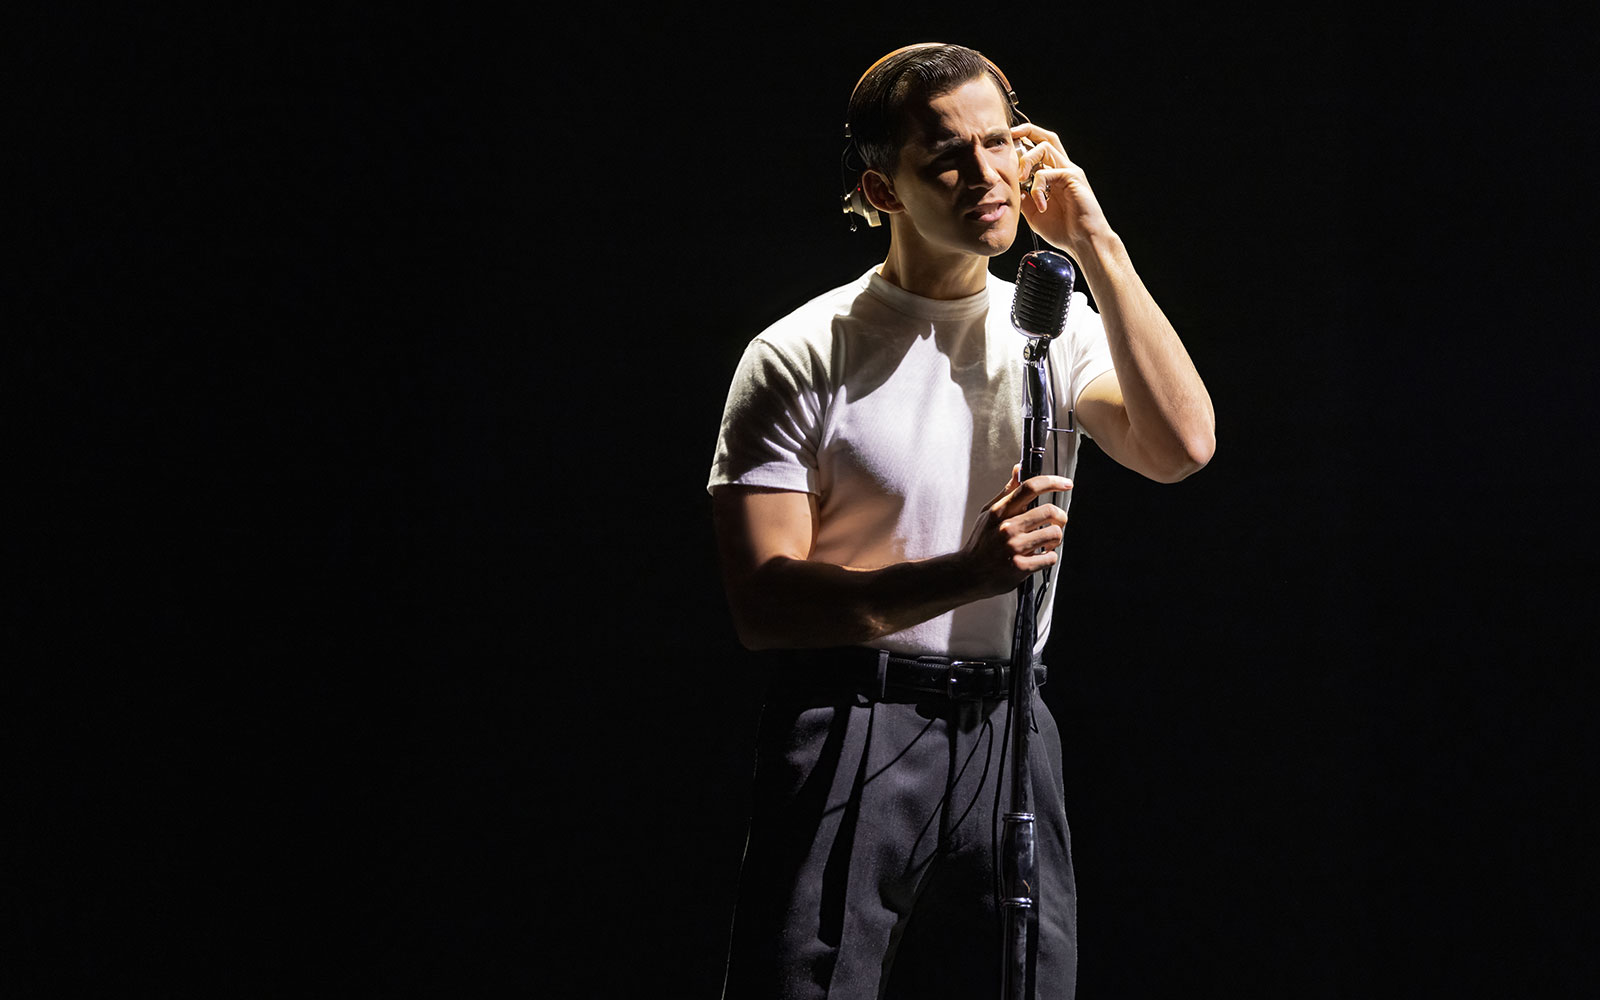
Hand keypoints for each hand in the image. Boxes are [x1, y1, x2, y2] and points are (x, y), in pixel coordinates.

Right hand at [961, 464, 1071, 596]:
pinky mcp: (1021, 567)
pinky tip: (1041, 556)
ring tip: (1048, 541)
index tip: (1066, 483)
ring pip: (1054, 534)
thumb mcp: (989, 514)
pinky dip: (1050, 556)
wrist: (969, 574)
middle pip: (1049, 511)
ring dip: (1056, 538)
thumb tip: (1018, 470)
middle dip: (1061, 516)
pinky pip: (1051, 557)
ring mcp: (1014, 548)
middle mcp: (1007, 528)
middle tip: (1058, 522)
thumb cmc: (981, 543)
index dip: (1052, 482)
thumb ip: (1007, 492)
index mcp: (999, 512)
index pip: (1029, 487)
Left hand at [1013, 123, 1114, 252]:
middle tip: (1010, 137)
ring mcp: (1069, 171)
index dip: (1024, 142)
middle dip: (1026, 131)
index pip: (1040, 149)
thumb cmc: (1063, 230)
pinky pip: (1047, 172)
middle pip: (1046, 138)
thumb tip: (1010, 188)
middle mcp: (1062, 168)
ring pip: (1045, 147)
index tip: (1007, 146)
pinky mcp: (1073, 177)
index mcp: (1054, 175)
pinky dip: (1037, 187)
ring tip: (1020, 178)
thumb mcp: (1033, 213)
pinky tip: (1040, 204)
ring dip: (1027, 159)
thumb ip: (1023, 197)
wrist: (1083, 241)